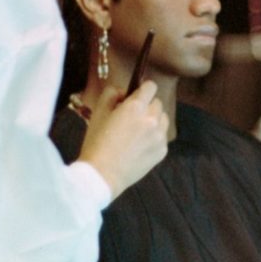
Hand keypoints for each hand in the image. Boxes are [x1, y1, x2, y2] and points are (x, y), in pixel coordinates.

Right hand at [77, 81, 167, 199]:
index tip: (137, 95)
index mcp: (135, 107)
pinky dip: (155, 137)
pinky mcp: (162, 151)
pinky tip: (140, 145)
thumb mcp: (98, 112)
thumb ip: (111, 94)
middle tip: (132, 117)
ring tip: (139, 131)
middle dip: (146, 106)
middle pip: (157, 103)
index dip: (143, 88)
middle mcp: (151, 119)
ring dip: (154, 120)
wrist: (102, 174)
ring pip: (163, 118)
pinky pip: (163, 136)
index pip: (150, 86)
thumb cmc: (97, 142)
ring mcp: (159, 136)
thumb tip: (123, 93)